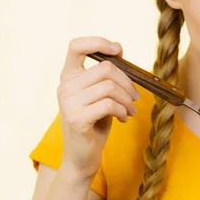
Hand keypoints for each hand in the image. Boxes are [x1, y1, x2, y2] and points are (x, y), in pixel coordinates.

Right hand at [57, 36, 139, 179]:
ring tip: (130, 110)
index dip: (98, 42)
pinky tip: (123, 118)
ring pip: (109, 87)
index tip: (118, 50)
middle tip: (135, 97)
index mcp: (68, 76)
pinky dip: (122, 110)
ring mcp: (68, 103)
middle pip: (105, 68)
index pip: (76, 46)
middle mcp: (64, 86)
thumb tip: (119, 49)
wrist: (81, 158)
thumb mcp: (99, 95)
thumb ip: (105, 75)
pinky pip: (108, 105)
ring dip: (127, 99)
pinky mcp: (77, 119)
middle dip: (127, 82)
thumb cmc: (94, 124)